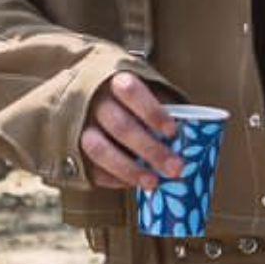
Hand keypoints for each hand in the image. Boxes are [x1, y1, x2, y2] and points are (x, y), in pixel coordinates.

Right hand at [80, 71, 184, 190]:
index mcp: (113, 80)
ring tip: (153, 183)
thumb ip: (160, 103)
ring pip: (100, 149)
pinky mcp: (71, 147)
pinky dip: (112, 178)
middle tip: (175, 168)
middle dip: (151, 150)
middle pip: (121, 126)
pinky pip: (90, 167)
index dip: (152, 112)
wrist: (78, 88)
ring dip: (129, 169)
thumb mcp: (140, 86)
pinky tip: (132, 183)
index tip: (172, 131)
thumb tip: (194, 130)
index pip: (131, 92)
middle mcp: (94, 101)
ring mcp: (79, 125)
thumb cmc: (122, 92)